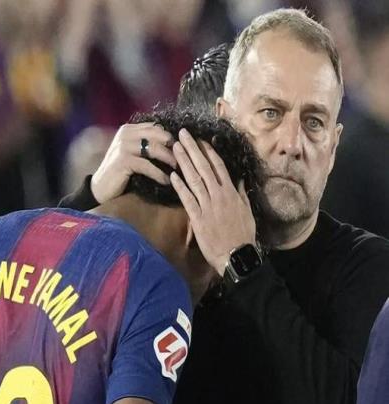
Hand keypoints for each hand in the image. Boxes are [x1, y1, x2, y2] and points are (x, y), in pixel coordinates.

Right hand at [91, 123, 174, 202]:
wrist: (100, 188)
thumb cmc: (120, 172)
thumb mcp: (132, 153)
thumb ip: (145, 144)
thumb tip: (172, 143)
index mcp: (129, 129)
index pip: (155, 127)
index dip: (170, 136)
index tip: (182, 148)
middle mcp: (125, 134)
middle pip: (158, 134)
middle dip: (173, 146)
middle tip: (184, 158)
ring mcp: (123, 146)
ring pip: (154, 149)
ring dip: (169, 159)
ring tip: (178, 169)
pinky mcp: (123, 161)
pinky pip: (147, 165)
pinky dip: (159, 174)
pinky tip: (167, 181)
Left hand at [170, 129, 255, 275]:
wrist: (236, 255)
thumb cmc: (243, 234)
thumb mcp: (246, 211)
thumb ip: (241, 194)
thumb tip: (238, 180)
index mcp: (230, 192)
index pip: (218, 166)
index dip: (208, 151)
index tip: (200, 139)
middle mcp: (219, 195)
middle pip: (203, 167)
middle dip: (192, 149)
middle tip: (182, 134)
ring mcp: (208, 205)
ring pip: (194, 179)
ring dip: (184, 162)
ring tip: (174, 148)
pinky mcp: (198, 218)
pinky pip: (187, 199)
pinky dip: (180, 186)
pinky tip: (172, 175)